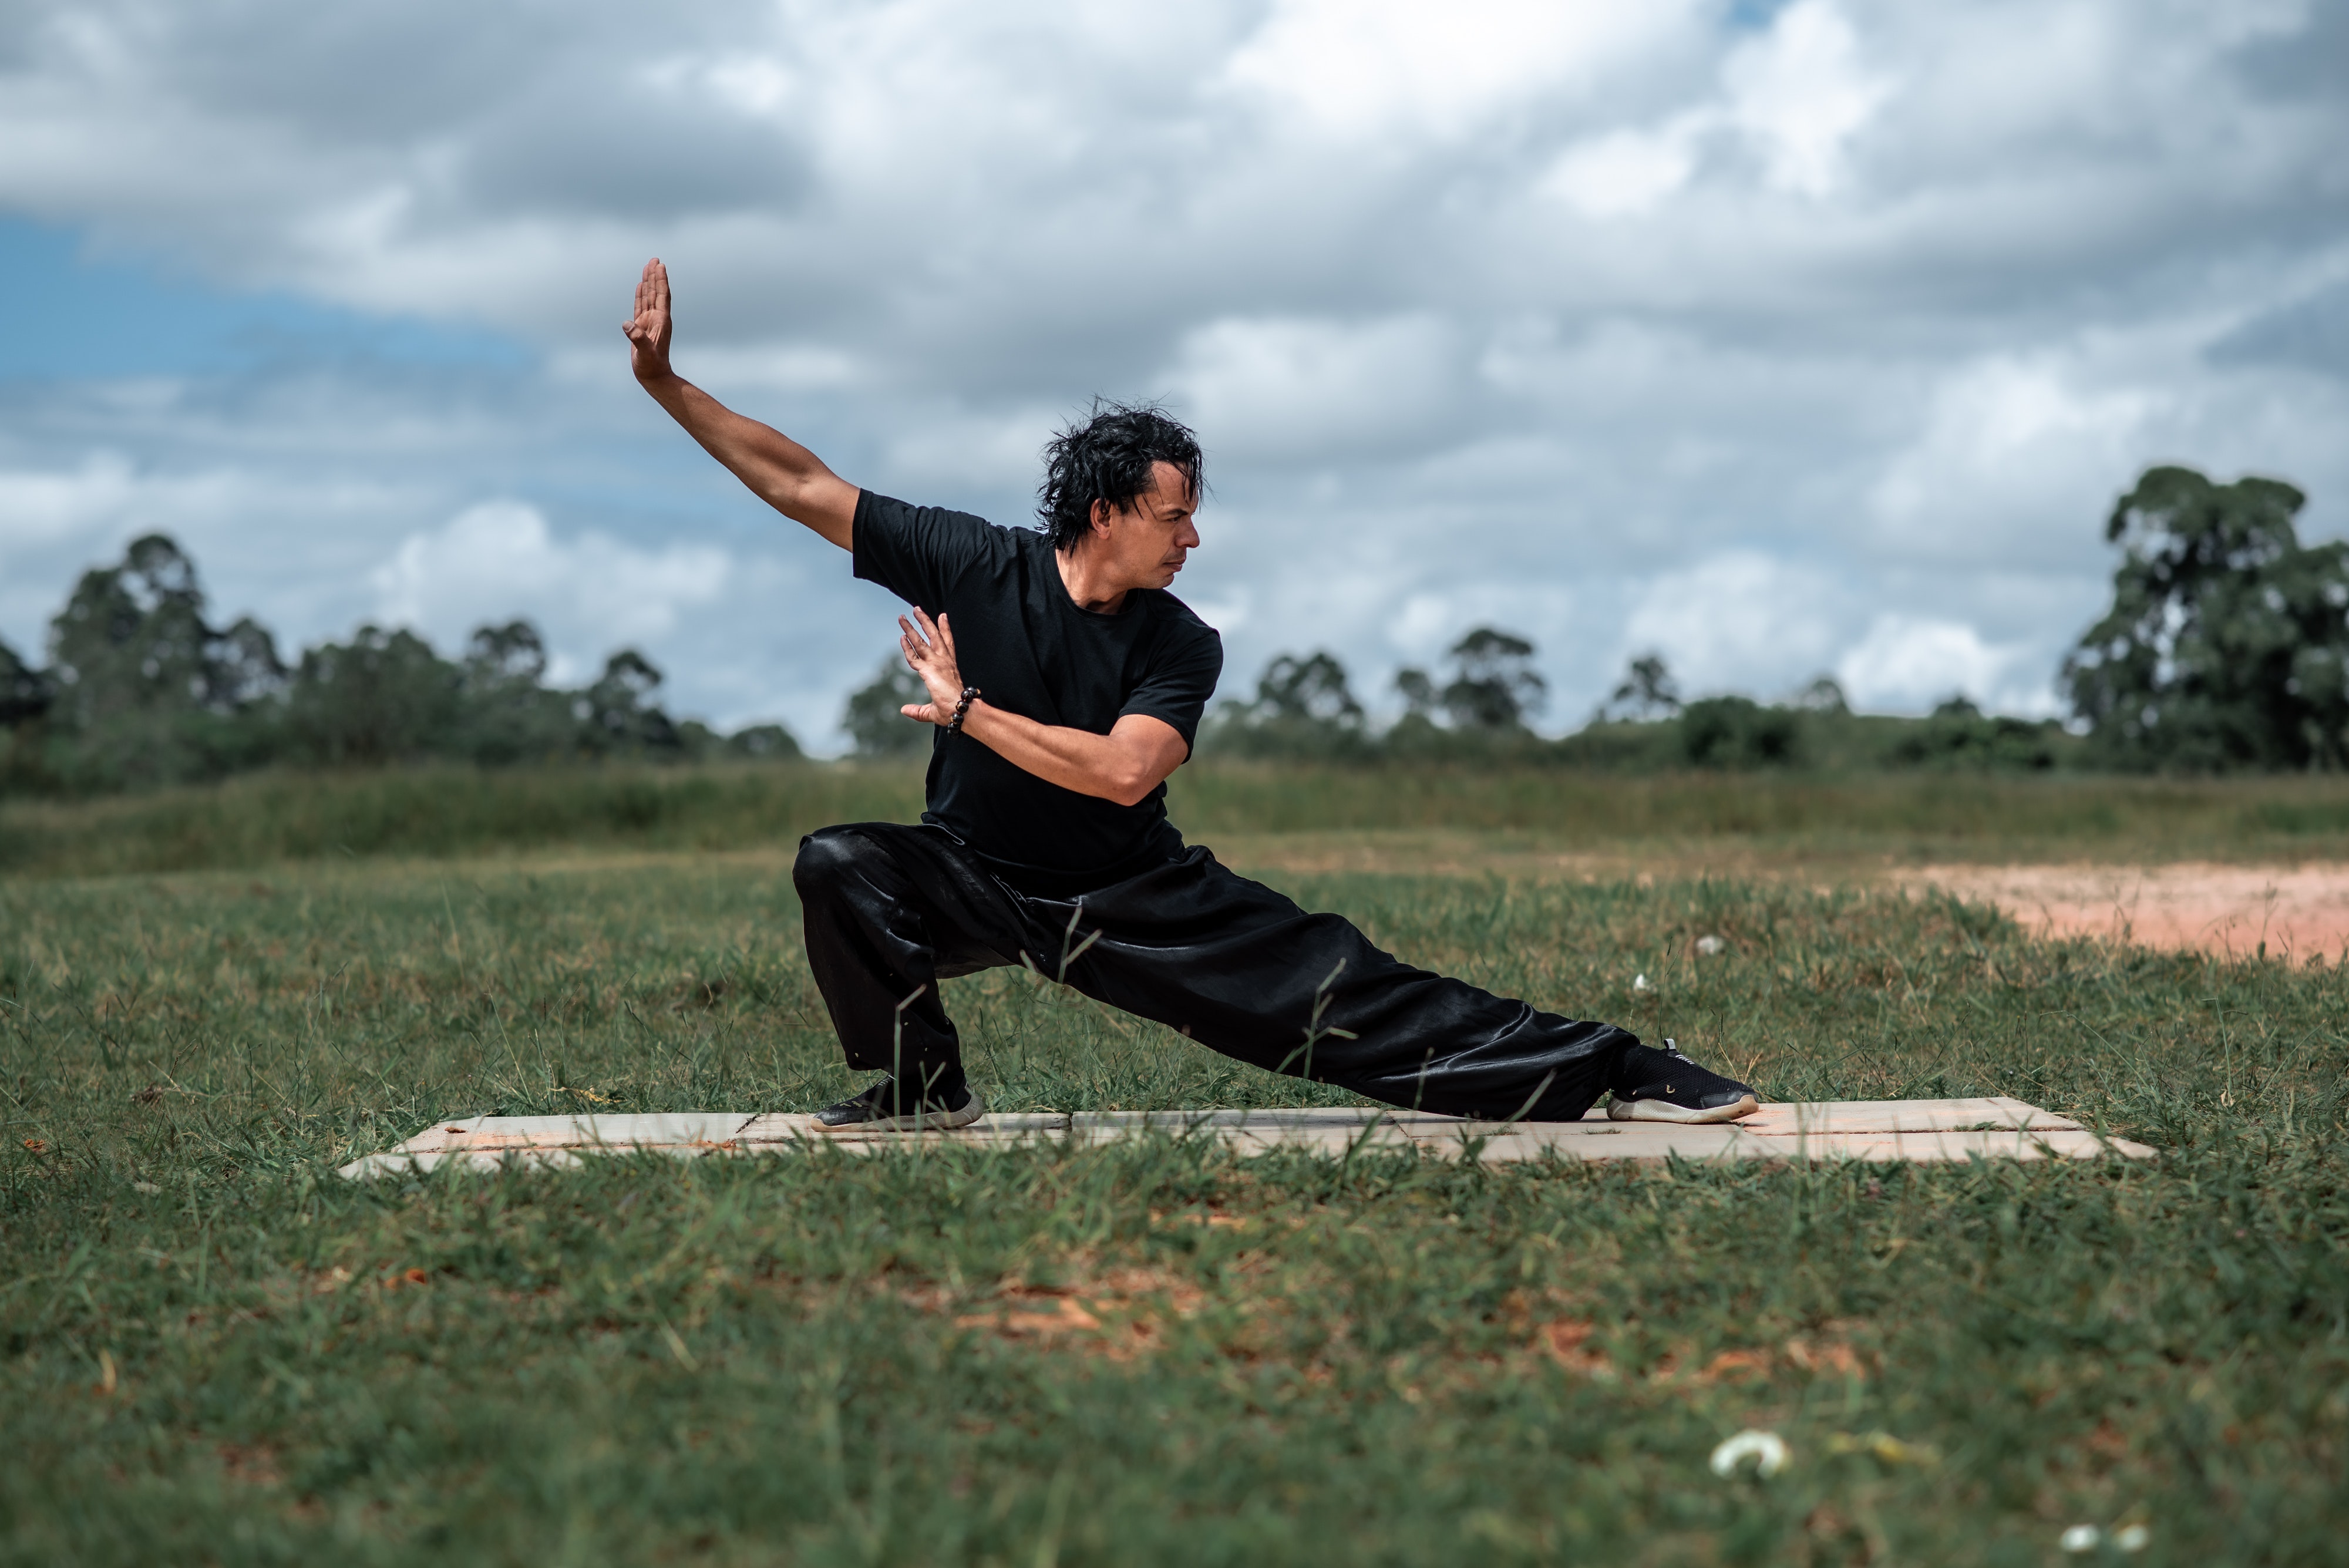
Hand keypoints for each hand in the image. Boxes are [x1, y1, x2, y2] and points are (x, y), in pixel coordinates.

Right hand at [623, 258, 674, 381]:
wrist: (653, 376)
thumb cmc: (651, 366)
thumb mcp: (645, 353)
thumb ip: (638, 338)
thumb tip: (627, 324)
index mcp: (661, 321)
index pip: (662, 296)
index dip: (661, 280)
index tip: (660, 265)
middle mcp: (657, 318)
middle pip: (656, 292)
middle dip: (655, 275)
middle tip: (655, 259)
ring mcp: (650, 322)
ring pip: (649, 297)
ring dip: (649, 282)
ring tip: (648, 266)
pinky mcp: (642, 326)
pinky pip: (641, 306)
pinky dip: (641, 295)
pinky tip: (640, 285)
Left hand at [896, 609, 965, 725]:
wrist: (962, 711)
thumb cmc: (954, 711)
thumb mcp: (933, 711)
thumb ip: (918, 709)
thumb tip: (904, 710)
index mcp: (950, 667)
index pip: (947, 643)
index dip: (944, 629)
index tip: (942, 617)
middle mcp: (945, 661)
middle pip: (935, 635)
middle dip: (926, 621)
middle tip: (917, 609)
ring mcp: (937, 663)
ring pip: (922, 641)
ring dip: (912, 627)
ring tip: (903, 616)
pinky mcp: (929, 669)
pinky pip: (914, 656)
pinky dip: (907, 646)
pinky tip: (901, 637)